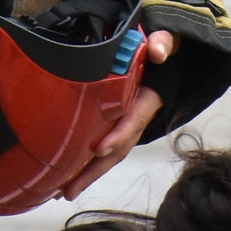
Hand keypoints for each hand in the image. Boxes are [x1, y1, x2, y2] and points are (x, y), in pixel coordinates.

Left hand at [57, 30, 177, 198]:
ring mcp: (128, 123)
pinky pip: (103, 146)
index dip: (119, 135)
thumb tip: (158, 51)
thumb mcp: (167, 40)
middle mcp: (138, 116)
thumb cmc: (162, 48)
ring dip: (88, 173)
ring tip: (62, 191)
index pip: (134, 120)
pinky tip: (67, 174)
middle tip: (70, 188)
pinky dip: (87, 162)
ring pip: (109, 153)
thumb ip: (164, 43)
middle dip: (95, 170)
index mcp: (149, 99)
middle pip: (118, 148)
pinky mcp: (117, 122)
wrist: (167, 55)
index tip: (100, 148)